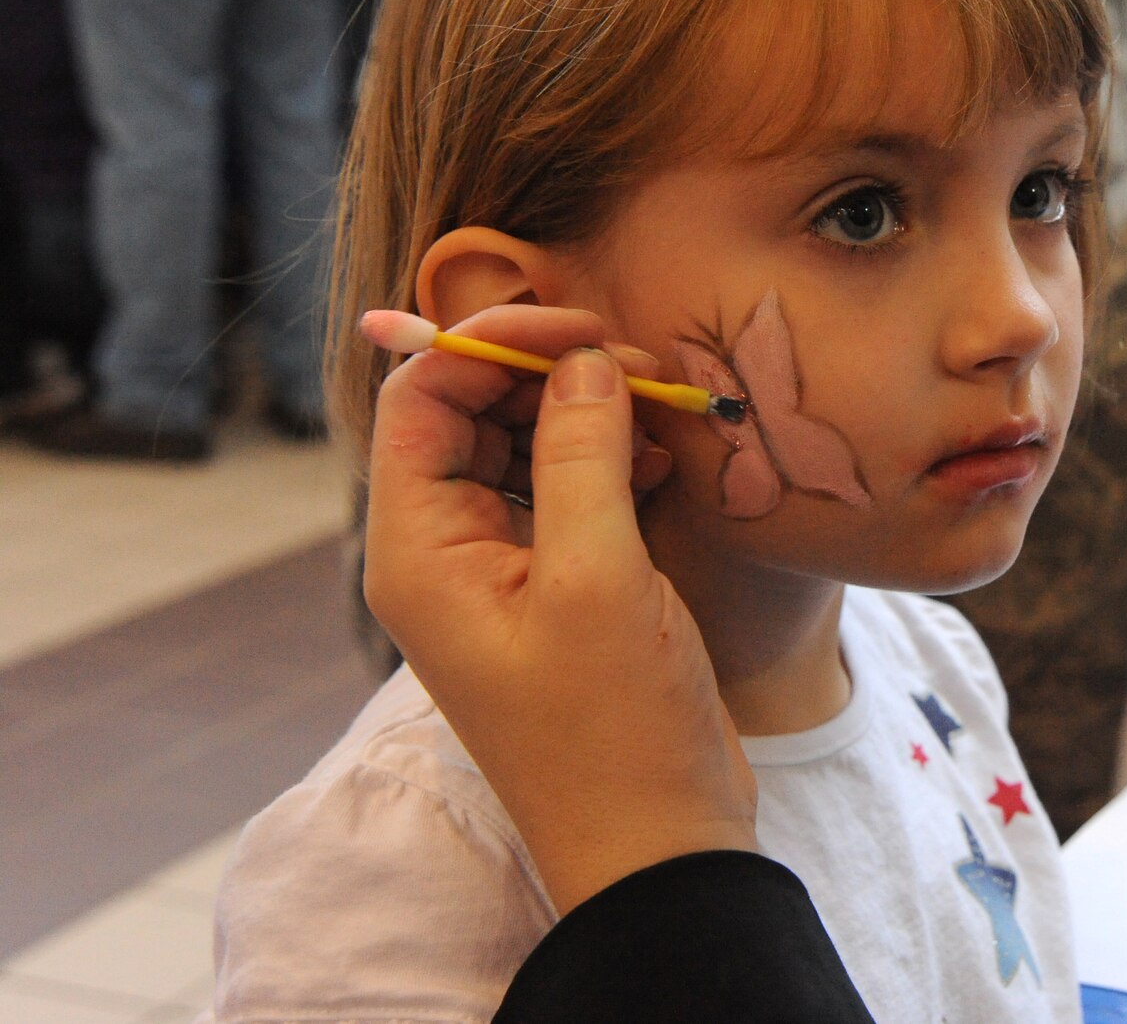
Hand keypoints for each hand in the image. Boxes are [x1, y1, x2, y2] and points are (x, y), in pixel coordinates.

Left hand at [362, 305, 758, 914]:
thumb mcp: (598, 580)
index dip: (495, 345)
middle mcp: (445, 556)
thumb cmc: (612, 729)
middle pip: (472, 416)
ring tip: (662, 404)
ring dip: (587, 412)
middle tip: (640, 363)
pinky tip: (664, 455)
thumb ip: (581, 457)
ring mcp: (501, 575)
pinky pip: (565, 492)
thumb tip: (581, 362)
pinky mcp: (556, 591)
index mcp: (419, 552)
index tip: (586, 327)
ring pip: (523, 448)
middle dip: (551, 374)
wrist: (655, 842)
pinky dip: (611, 458)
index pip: (424, 400)